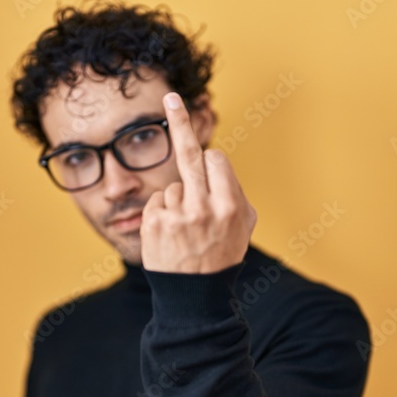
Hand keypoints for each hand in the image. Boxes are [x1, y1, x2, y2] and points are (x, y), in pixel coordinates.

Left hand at [140, 92, 256, 273]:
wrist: (194, 299)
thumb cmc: (221, 258)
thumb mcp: (242, 228)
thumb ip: (235, 194)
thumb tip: (217, 162)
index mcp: (230, 206)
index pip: (216, 160)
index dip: (211, 166)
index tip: (203, 147)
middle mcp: (203, 208)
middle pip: (189, 153)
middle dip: (180, 122)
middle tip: (170, 97)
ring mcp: (176, 216)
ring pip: (172, 186)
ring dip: (177, 202)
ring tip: (185, 232)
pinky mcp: (153, 224)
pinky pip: (156, 202)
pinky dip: (161, 214)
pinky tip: (169, 236)